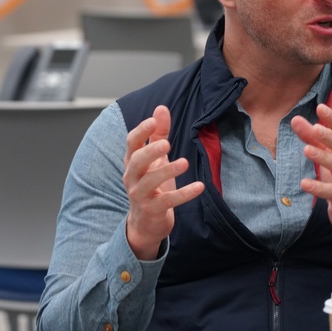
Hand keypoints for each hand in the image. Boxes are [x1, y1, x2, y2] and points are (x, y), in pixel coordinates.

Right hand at [123, 105, 204, 259]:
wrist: (146, 222)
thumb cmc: (152, 185)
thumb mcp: (155, 159)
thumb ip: (158, 134)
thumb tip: (161, 108)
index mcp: (132, 162)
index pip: (131, 143)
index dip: (141, 131)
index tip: (153, 121)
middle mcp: (132, 177)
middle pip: (136, 161)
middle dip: (150, 152)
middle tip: (167, 144)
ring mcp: (140, 195)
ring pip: (150, 181)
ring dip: (167, 171)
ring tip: (185, 163)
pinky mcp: (152, 210)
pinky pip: (167, 201)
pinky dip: (184, 194)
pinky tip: (199, 186)